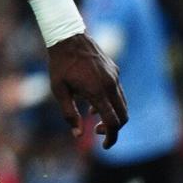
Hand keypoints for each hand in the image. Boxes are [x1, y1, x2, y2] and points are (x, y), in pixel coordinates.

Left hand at [46, 33, 128, 148]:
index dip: (111, 137)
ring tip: (91, 116)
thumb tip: (78, 135)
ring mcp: (114, 76)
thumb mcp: (59, 90)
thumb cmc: (60, 64)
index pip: (113, 122)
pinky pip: (118, 91)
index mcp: (97, 91)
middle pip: (123, 115)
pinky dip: (111, 102)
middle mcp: (110, 84)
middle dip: (114, 128)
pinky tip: (93, 102)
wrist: (68, 36)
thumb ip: (69, 114)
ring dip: (112, 115)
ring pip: (122, 103)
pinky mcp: (115, 70)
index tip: (104, 146)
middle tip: (96, 131)